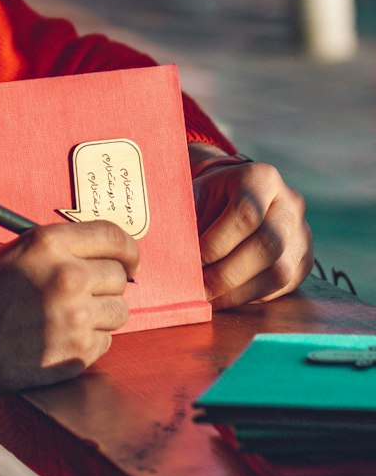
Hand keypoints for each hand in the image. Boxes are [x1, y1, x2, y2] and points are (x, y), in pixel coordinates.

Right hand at [0, 219, 138, 399]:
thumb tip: (94, 253)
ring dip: (102, 314)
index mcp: (48, 244)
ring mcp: (75, 318)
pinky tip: (59, 339)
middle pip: (118, 276)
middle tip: (88, 293)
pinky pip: (105, 343)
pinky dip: (88, 342)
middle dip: (108, 284)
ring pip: (118, 312)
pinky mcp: (76, 354)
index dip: (127, 249)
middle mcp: (67, 277)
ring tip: (70, 318)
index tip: (128, 260)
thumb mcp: (9, 254)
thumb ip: (53, 250)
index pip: (112, 236)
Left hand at [195, 159, 312, 308]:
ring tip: (210, 297)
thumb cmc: (211, 198)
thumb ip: (185, 218)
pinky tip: (225, 297)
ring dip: (239, 291)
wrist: (237, 198)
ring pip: (280, 272)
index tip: (192, 259)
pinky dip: (249, 297)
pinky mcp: (304, 261)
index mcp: (262, 178)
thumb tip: (170, 253)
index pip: (247, 214)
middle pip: (268, 245)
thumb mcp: (196, 194)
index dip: (217, 242)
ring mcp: (302, 234)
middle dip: (228, 273)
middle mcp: (289, 204)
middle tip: (199, 288)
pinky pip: (282, 288)